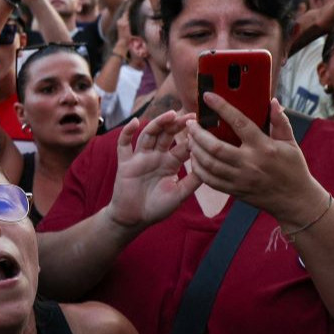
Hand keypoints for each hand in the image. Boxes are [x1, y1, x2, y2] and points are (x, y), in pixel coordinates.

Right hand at [106, 112, 200, 230]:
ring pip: (149, 135)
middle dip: (177, 125)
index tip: (203, 128)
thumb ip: (193, 180)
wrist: (135, 218)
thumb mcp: (180, 194)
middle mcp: (156, 156)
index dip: (192, 137)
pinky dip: (127, 132)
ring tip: (170, 114)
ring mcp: (140, 158)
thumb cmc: (158, 207)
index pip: (183, 145)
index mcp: (170, 163)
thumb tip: (209, 165)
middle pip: (167, 135)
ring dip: (158, 123)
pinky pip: (124, 144)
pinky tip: (134, 122)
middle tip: (190, 116)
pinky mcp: (125, 162)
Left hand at [187, 96, 325, 225]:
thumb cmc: (294, 168)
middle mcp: (250, 163)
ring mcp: (240, 179)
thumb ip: (280, 122)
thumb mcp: (291, 143)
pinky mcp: (235, 190)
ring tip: (189, 139)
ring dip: (195, 150)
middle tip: (190, 124)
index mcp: (264, 147)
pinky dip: (198, 168)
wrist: (296, 201)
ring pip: (209, 164)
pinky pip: (210, 180)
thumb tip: (273, 101)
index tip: (208, 96)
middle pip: (216, 147)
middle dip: (198, 134)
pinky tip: (194, 158)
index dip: (222, 108)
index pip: (240, 123)